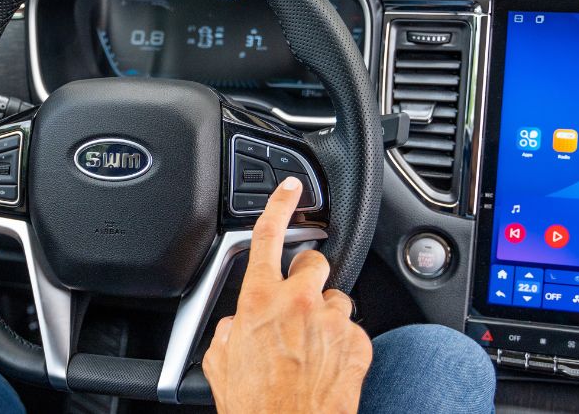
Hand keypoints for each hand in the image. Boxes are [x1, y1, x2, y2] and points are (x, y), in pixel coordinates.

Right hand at [202, 176, 372, 413]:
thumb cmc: (256, 406)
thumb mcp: (220, 362)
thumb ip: (230, 330)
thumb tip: (239, 325)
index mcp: (261, 300)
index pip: (268, 235)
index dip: (279, 204)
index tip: (290, 187)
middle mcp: (301, 302)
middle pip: (314, 262)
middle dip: (306, 275)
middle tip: (295, 303)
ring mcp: (334, 322)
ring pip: (335, 298)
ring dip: (323, 315)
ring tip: (309, 347)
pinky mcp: (359, 344)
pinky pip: (352, 331)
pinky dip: (340, 343)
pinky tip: (325, 365)